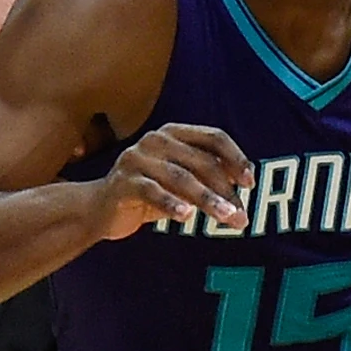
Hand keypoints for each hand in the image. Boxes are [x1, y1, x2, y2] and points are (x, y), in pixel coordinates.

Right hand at [81, 123, 252, 240]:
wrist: (100, 209)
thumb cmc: (147, 193)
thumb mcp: (180, 180)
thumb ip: (206, 174)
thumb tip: (244, 180)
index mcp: (173, 133)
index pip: (213, 137)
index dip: (236, 158)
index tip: (250, 182)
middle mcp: (155, 140)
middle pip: (202, 161)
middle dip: (226, 190)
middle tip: (241, 216)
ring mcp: (137, 159)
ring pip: (181, 178)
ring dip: (208, 200)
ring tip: (226, 217)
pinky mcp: (123, 182)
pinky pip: (153, 193)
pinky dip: (172, 204)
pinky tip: (186, 217)